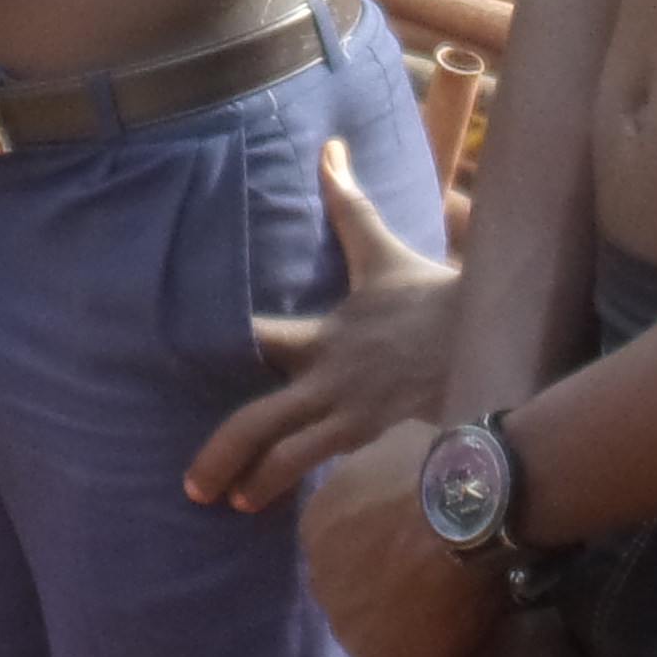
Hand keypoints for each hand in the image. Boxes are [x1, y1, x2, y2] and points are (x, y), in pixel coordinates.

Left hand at [185, 142, 460, 511]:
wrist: (490, 335)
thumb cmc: (431, 296)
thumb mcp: (382, 250)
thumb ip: (348, 202)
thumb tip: (330, 145)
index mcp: (323, 334)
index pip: (253, 337)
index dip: (213, 347)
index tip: (165, 357)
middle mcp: (328, 378)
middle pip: (257, 420)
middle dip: (221, 452)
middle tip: (192, 484)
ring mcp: (351, 415)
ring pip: (288, 456)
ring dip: (255, 482)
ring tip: (227, 502)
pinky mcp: (376, 439)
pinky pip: (327, 468)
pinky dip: (302, 488)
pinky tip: (285, 511)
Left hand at [302, 418, 501, 656]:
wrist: (471, 512)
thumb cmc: (441, 467)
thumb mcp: (395, 443)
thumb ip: (376, 466)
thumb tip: (388, 465)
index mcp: (318, 525)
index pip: (338, 554)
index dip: (378, 556)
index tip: (412, 551)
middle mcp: (320, 579)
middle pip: (348, 599)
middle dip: (381, 595)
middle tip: (431, 586)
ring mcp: (346, 627)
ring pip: (365, 642)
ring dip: (396, 635)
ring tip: (443, 621)